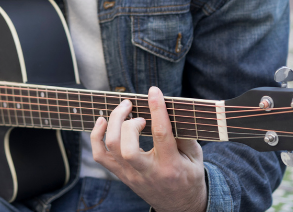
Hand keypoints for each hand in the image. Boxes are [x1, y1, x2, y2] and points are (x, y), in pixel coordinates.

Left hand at [90, 86, 207, 211]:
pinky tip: (103, 121)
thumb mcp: (196, 157)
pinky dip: (96, 136)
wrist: (179, 207)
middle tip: (136, 111)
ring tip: (124, 109)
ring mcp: (131, 175)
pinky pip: (100, 156)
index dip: (156, 110)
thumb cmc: (189, 177)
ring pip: (110, 149)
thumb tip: (168, 111)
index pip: (161, 135)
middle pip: (126, 146)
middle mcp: (148, 172)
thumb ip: (185, 135)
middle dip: (127, 122)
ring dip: (112, 123)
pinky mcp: (122, 175)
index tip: (153, 91)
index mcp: (171, 166)